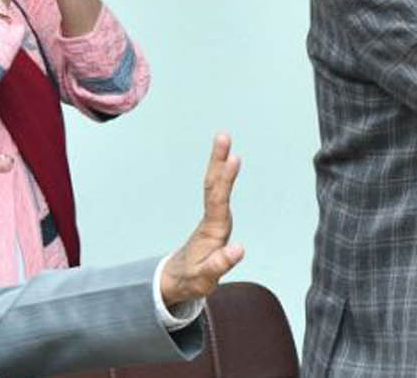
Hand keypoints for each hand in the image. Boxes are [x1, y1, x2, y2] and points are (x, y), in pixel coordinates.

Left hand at [159, 133, 245, 306]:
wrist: (177, 280)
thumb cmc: (192, 279)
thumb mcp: (205, 278)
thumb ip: (220, 264)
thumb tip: (239, 249)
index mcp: (212, 230)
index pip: (219, 199)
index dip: (226, 179)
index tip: (233, 158)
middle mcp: (212, 220)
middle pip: (213, 185)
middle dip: (218, 161)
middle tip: (222, 136)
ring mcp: (212, 218)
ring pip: (214, 186)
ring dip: (219, 163)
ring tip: (224, 142)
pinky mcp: (213, 220)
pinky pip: (218, 192)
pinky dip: (222, 176)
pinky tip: (226, 164)